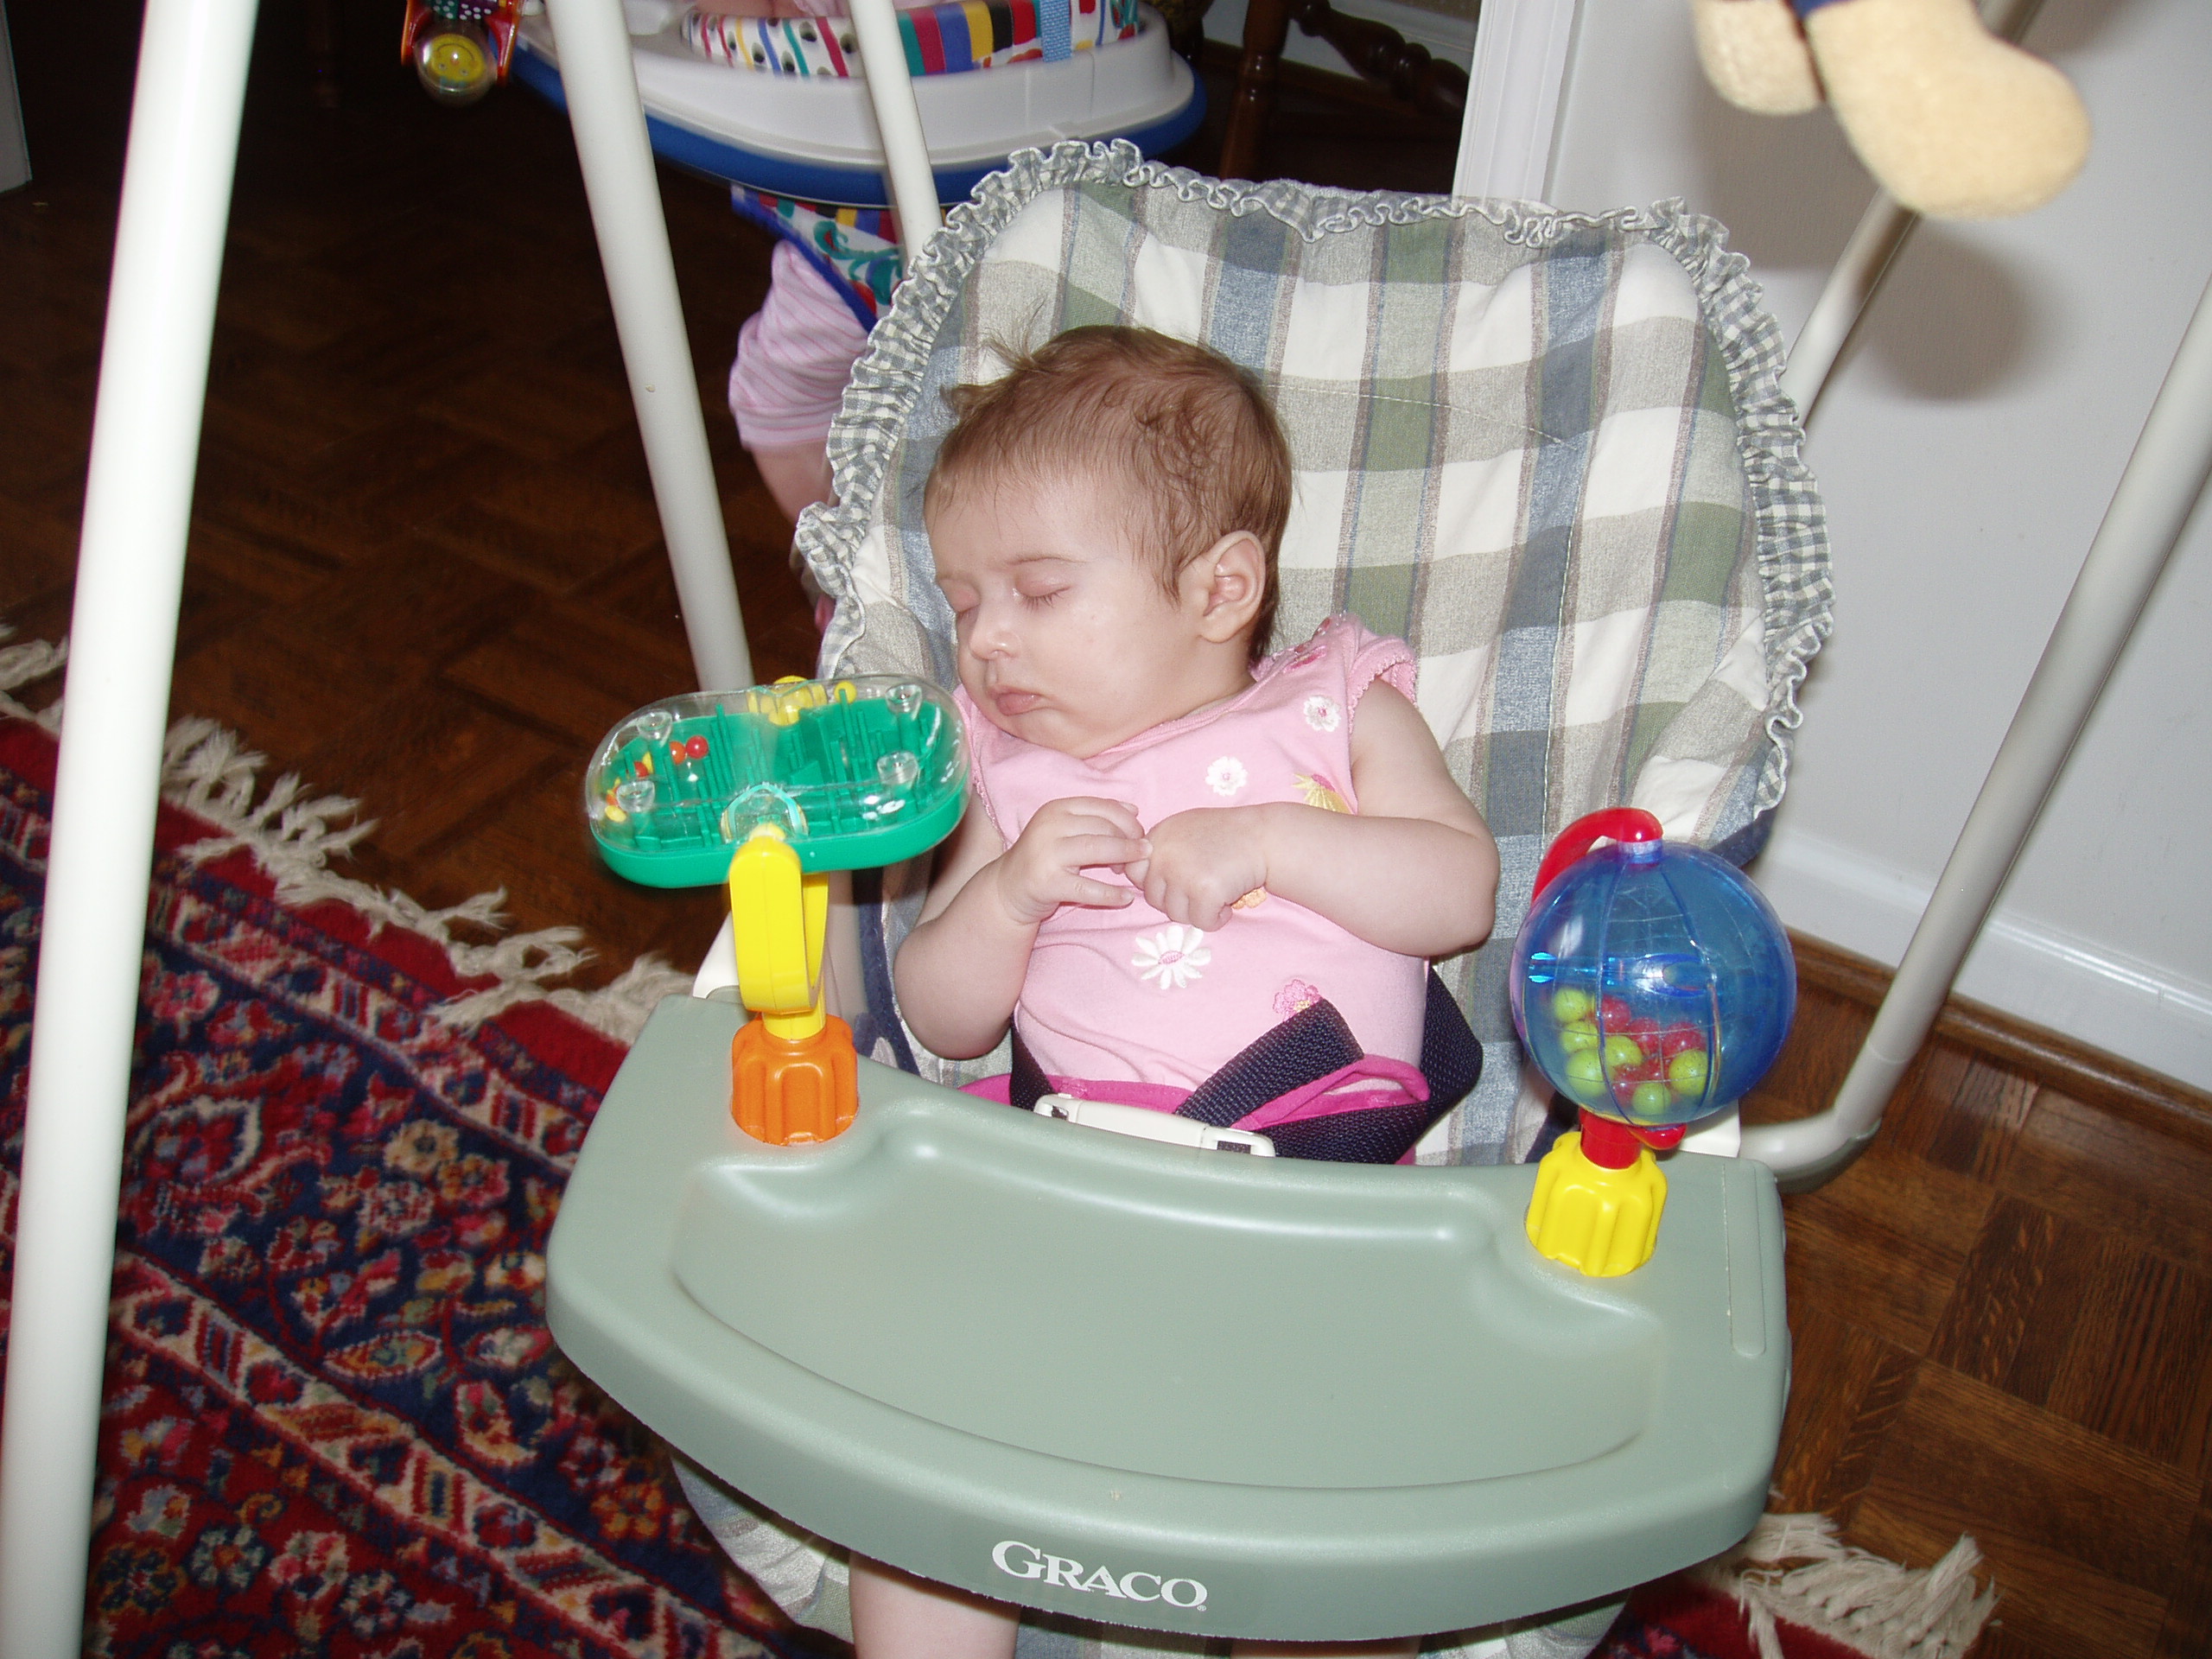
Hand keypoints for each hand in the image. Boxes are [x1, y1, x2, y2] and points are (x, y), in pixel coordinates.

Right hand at [991, 797, 1146, 925]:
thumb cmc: (1045, 857)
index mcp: (1057, 808)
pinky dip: (1112, 894)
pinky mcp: (1048, 883)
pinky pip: (1088, 888)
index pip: (1103, 807)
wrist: (1007, 888)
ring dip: (1125, 858)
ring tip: (1136, 870)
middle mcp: (1050, 826)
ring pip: (1098, 849)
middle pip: (1104, 827)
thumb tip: (1134, 810)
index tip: (1140, 835)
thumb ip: (1097, 816)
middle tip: (1140, 855)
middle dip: (1128, 840)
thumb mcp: (1065, 830)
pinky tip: (1126, 898)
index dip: (1128, 821)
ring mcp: (1047, 854)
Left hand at [1128, 807, 1268, 931]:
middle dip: (1180, 899)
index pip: (1133, 873)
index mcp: (1157, 837)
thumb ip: (1158, 847)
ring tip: (1218, 892)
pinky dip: (1217, 918)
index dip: (1157, 882)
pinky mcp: (1204, 892)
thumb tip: (1124, 870)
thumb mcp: (1184, 827)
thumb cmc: (1227, 834)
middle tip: (1204, 886)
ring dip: (1198, 911)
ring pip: (1176, 915)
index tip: (1179, 881)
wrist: (1264, 837)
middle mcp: (1163, 855)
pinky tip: (1229, 901)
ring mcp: (1182, 874)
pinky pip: (1201, 923)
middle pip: (1154, 899)